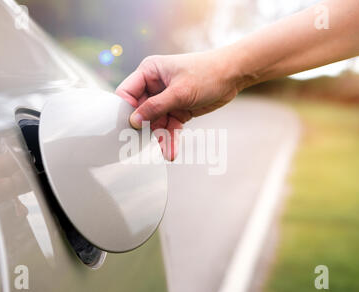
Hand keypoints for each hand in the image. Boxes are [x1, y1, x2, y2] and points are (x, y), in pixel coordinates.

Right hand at [116, 50, 240, 159]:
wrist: (233, 76)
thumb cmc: (207, 74)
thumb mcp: (179, 92)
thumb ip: (155, 107)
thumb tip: (134, 120)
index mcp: (149, 72)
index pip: (127, 92)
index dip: (125, 110)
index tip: (126, 128)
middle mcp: (154, 85)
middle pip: (140, 111)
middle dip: (145, 128)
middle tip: (142, 146)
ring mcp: (166, 99)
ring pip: (156, 123)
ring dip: (161, 138)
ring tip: (167, 152)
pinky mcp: (177, 110)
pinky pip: (169, 127)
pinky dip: (171, 138)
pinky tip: (171, 152)